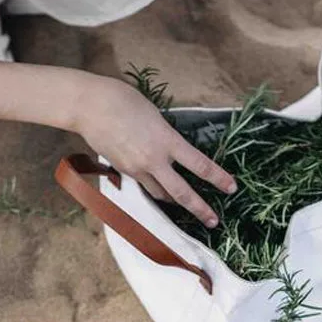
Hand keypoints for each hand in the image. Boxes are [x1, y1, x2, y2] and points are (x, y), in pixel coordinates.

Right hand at [74, 76, 235, 227]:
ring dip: (175, 201)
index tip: (232, 188)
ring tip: (185, 205)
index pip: (200, 165)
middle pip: (182, 193)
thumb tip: (173, 150)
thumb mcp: (156, 116)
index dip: (218, 178)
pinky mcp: (124, 172)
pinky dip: (155, 188)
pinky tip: (159, 186)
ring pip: (162, 194)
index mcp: (167, 140)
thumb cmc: (123, 100)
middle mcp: (154, 160)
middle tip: (214, 221)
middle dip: (200, 209)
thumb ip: (167, 137)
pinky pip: (145, 186)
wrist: (88, 106)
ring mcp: (138, 169)